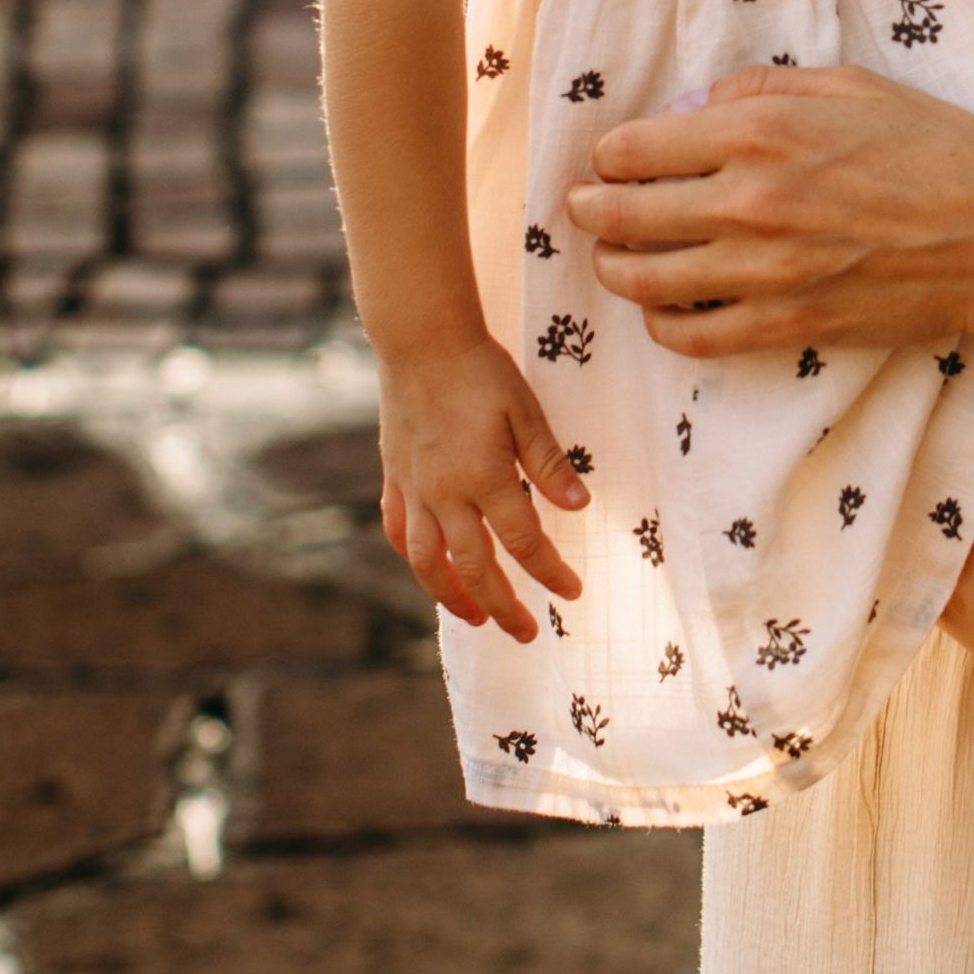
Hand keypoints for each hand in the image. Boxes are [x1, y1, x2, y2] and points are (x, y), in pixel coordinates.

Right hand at [377, 337, 589, 641]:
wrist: (421, 340)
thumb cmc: (481, 371)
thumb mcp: (525, 412)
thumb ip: (550, 464)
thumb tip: (579, 509)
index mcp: (483, 479)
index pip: (524, 543)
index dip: (551, 573)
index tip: (573, 592)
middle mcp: (444, 494)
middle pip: (475, 568)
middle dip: (502, 607)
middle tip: (526, 633)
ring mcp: (414, 488)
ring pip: (428, 561)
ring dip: (451, 596)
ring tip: (474, 617)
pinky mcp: (394, 476)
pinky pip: (399, 529)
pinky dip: (413, 555)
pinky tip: (428, 566)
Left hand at [565, 63, 973, 359]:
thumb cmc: (936, 151)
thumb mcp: (852, 86)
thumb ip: (763, 86)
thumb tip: (696, 108)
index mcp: (760, 129)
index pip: (633, 148)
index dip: (607, 156)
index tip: (609, 160)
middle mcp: (749, 200)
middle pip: (620, 216)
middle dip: (590, 212)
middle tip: (585, 208)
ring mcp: (764, 270)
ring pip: (643, 280)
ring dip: (614, 270)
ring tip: (614, 260)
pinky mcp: (785, 324)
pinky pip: (692, 336)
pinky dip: (663, 324)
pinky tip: (666, 308)